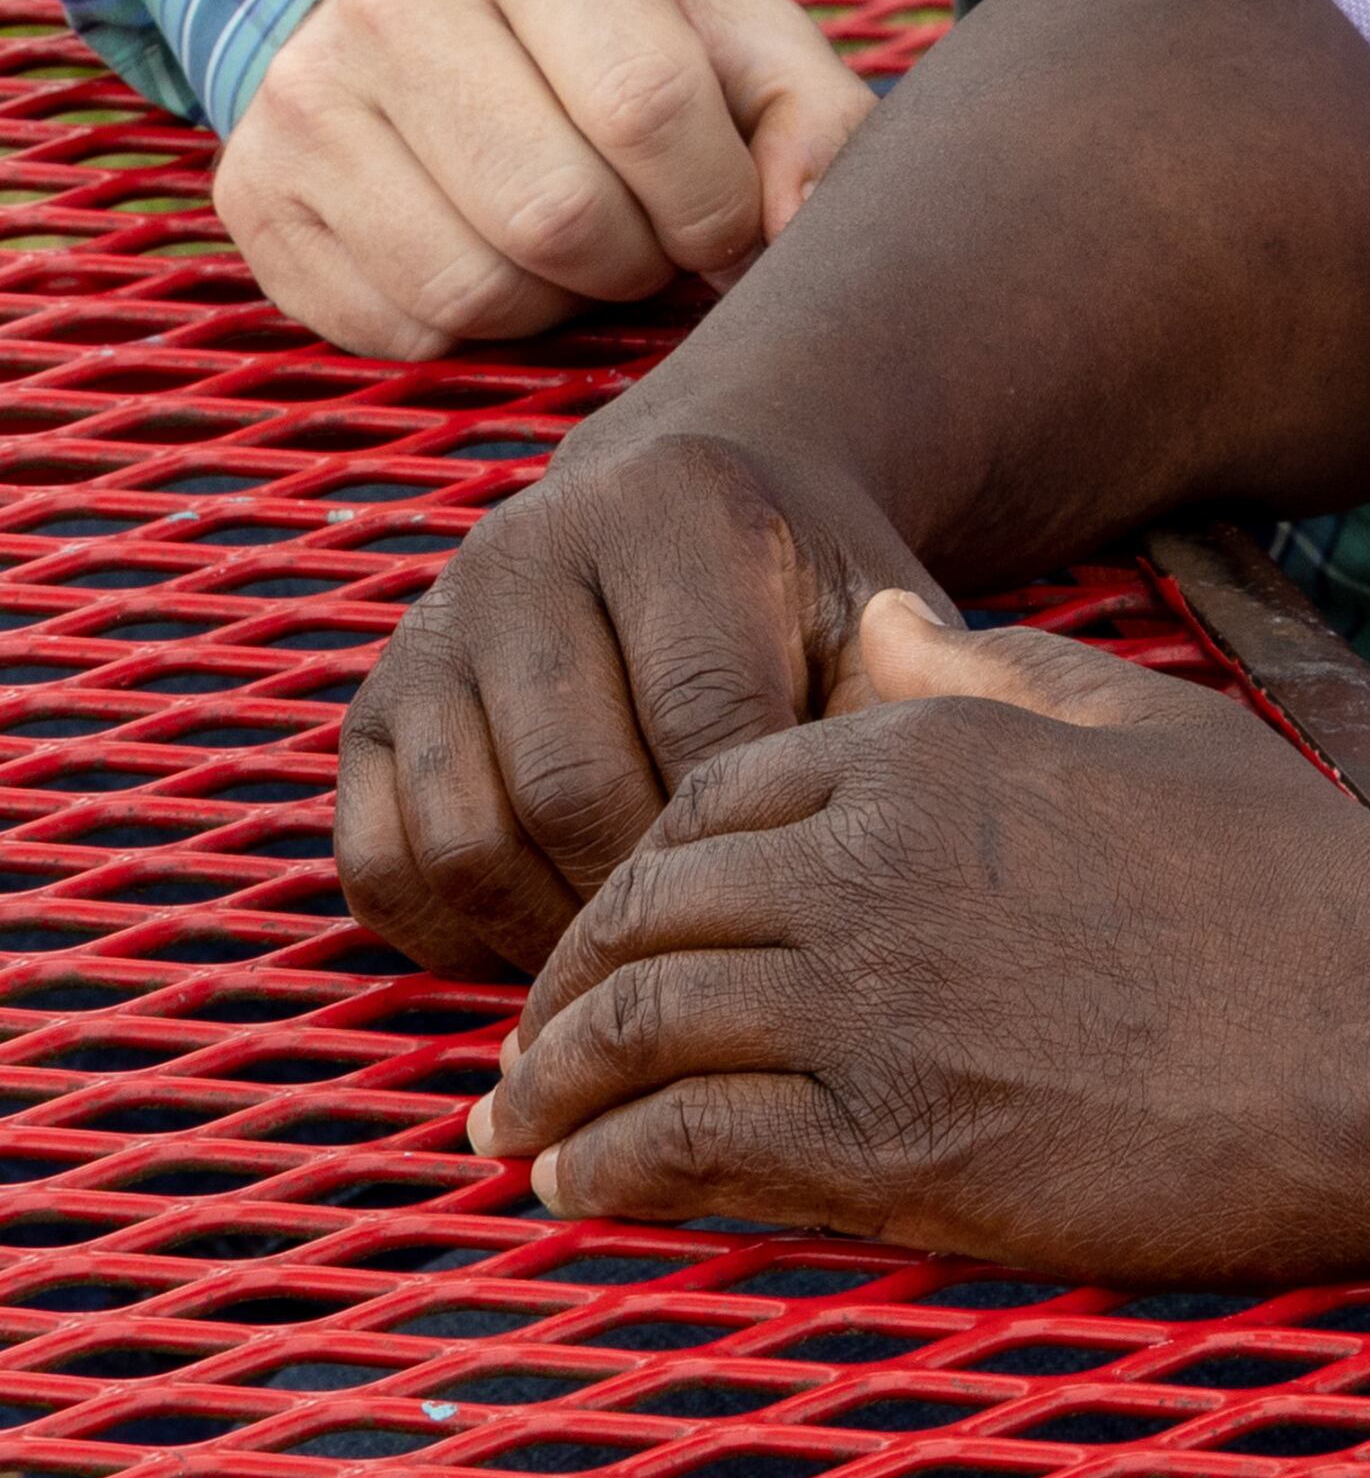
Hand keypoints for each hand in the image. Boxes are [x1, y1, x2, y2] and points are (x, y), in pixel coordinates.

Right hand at [220, 0, 874, 359]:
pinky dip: (469, 333)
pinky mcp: (254, 191)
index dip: (713, 201)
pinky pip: (391, 331)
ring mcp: (304, 94)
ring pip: (468, 288)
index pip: (648, 105)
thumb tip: (797, 229)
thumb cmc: (617, 28)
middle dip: (638, 260)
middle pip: (555, 212)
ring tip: (577, 247)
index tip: (724, 217)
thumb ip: (816, 120)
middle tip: (649, 237)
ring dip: (557, 305)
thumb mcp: (737, 37)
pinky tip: (493, 258)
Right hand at [340, 412, 941, 976]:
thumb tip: (885, 856)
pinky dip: (455, 941)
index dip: (746, 840)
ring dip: (547, 939)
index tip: (793, 914)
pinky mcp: (366, 705)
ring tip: (632, 971)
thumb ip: (894, 716)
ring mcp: (435, 625)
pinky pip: (381, 867)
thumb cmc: (800, 597)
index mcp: (675, 507)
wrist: (688, 507)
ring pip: (468, 841)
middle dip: (643, 907)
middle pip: (571, 791)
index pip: (699, 718)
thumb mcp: (872, 622)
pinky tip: (543, 946)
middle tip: (708, 969)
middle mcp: (531, 546)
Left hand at [470, 590, 1369, 1275]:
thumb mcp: (1140, 724)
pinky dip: (609, 1171)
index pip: (711, 797)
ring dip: (552, 1085)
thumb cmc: (1289, 879)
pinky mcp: (891, 1145)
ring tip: (519, 1130)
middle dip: (564, 979)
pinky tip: (581, 1193)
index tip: (619, 928)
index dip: (643, 871)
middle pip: (646, 909)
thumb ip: (993, 676)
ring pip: (637, 1029)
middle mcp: (870, 862)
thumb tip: (880, 625)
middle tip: (530, 1045)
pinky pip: (687, 1150)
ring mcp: (871, 1006)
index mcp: (928, 749)